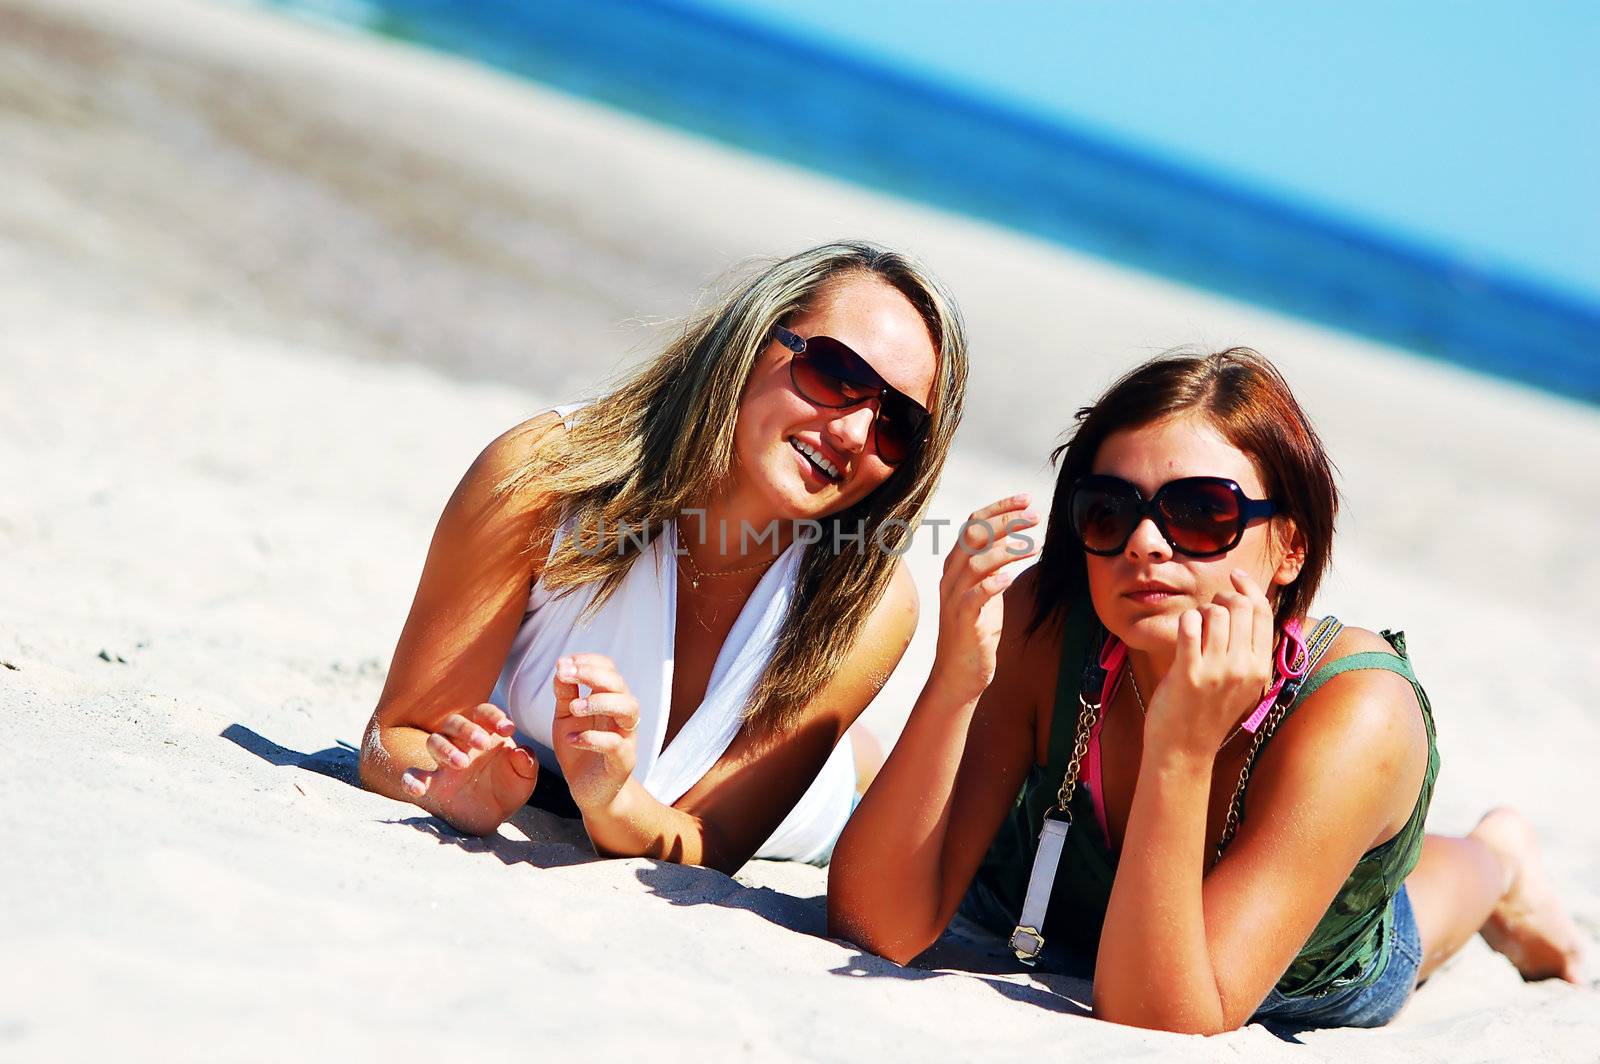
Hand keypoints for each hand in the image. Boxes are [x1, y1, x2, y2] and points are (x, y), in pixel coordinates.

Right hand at [399, 703, 538, 835]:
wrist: (493, 815)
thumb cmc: (509, 788)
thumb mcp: (524, 778)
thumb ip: (526, 764)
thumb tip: (522, 752)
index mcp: (484, 733)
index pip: (483, 713)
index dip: (494, 717)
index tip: (508, 729)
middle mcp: (461, 742)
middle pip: (454, 723)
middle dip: (467, 729)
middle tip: (481, 742)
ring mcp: (443, 762)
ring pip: (434, 741)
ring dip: (446, 749)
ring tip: (462, 763)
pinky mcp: (432, 783)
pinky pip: (411, 775)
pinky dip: (410, 780)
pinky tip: (419, 790)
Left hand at [551, 653, 639, 812]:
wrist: (589, 791)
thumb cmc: (580, 750)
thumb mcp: (566, 718)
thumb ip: (565, 695)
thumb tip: (561, 668)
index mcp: (609, 700)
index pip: (609, 670)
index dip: (588, 662)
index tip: (564, 663)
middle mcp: (621, 715)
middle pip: (619, 684)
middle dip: (593, 674)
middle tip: (566, 675)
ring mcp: (626, 737)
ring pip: (628, 708)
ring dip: (600, 702)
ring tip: (573, 708)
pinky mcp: (623, 760)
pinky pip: (615, 744)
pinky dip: (593, 739)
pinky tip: (573, 739)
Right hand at [929, 495, 1039, 704]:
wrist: (958, 674)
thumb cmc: (976, 631)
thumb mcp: (987, 591)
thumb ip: (994, 566)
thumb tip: (1015, 540)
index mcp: (956, 566)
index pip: (973, 524)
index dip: (999, 508)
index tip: (1026, 499)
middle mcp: (951, 577)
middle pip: (973, 536)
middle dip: (1005, 521)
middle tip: (1034, 515)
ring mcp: (954, 599)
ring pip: (975, 562)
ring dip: (1006, 549)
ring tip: (1034, 546)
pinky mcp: (962, 622)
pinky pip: (974, 597)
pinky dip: (992, 584)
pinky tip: (1011, 578)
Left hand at [1144, 569, 1274, 756]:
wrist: (1184, 749)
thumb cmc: (1208, 712)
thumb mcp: (1241, 683)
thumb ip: (1247, 650)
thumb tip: (1247, 605)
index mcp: (1260, 668)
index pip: (1263, 613)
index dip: (1249, 588)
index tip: (1236, 576)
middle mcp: (1244, 668)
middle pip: (1239, 606)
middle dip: (1221, 597)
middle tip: (1209, 608)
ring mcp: (1218, 671)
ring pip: (1214, 612)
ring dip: (1201, 612)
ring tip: (1194, 629)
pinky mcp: (1190, 673)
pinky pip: (1189, 625)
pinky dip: (1185, 621)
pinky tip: (1184, 632)